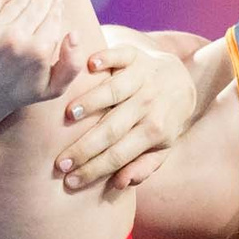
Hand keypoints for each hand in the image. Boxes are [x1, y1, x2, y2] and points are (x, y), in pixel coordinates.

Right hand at [55, 33, 199, 189]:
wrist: (179, 80)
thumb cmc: (162, 119)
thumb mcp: (161, 148)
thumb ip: (143, 167)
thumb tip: (120, 184)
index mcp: (155, 130)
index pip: (119, 155)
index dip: (94, 170)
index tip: (69, 181)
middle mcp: (149, 103)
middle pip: (112, 128)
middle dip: (85, 147)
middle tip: (59, 162)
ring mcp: (143, 77)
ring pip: (114, 90)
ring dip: (91, 101)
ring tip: (68, 115)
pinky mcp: (136, 55)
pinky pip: (121, 55)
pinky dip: (107, 57)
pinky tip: (89, 64)